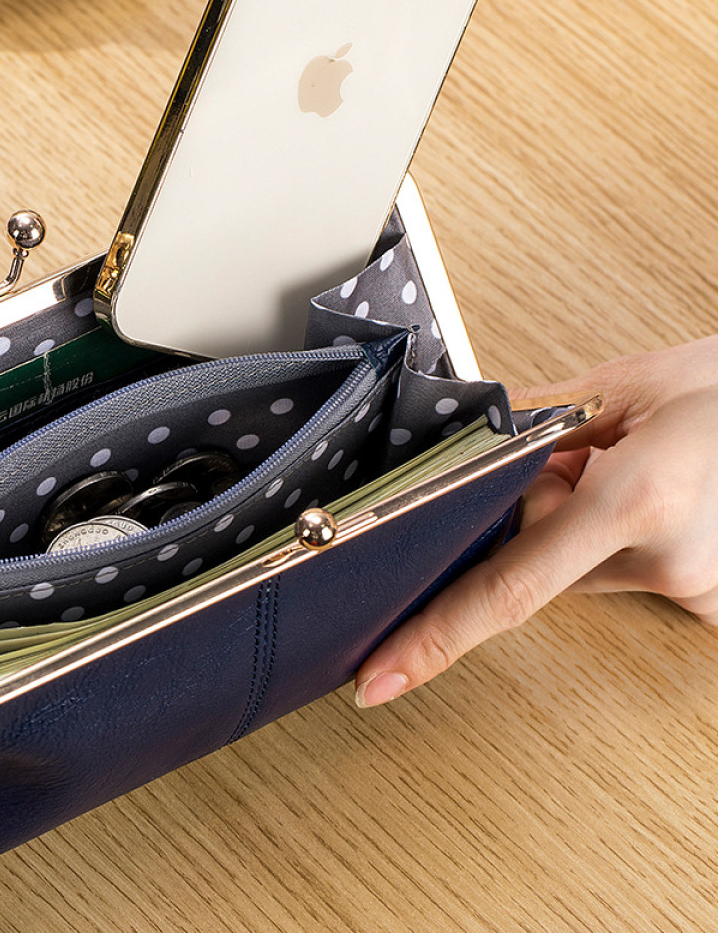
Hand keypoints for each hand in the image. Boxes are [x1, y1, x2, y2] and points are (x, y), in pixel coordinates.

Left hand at [354, 336, 717, 707]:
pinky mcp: (703, 598)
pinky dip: (604, 534)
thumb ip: (536, 422)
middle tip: (570, 457)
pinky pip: (614, 571)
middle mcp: (664, 560)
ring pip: (570, 566)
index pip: (507, 586)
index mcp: (637, 502)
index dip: (434, 637)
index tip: (378, 678)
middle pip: (530, 562)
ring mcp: (691, 588)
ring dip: (566, 521)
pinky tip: (644, 490)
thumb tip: (465, 445)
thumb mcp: (623, 385)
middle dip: (522, 515)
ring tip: (621, 461)